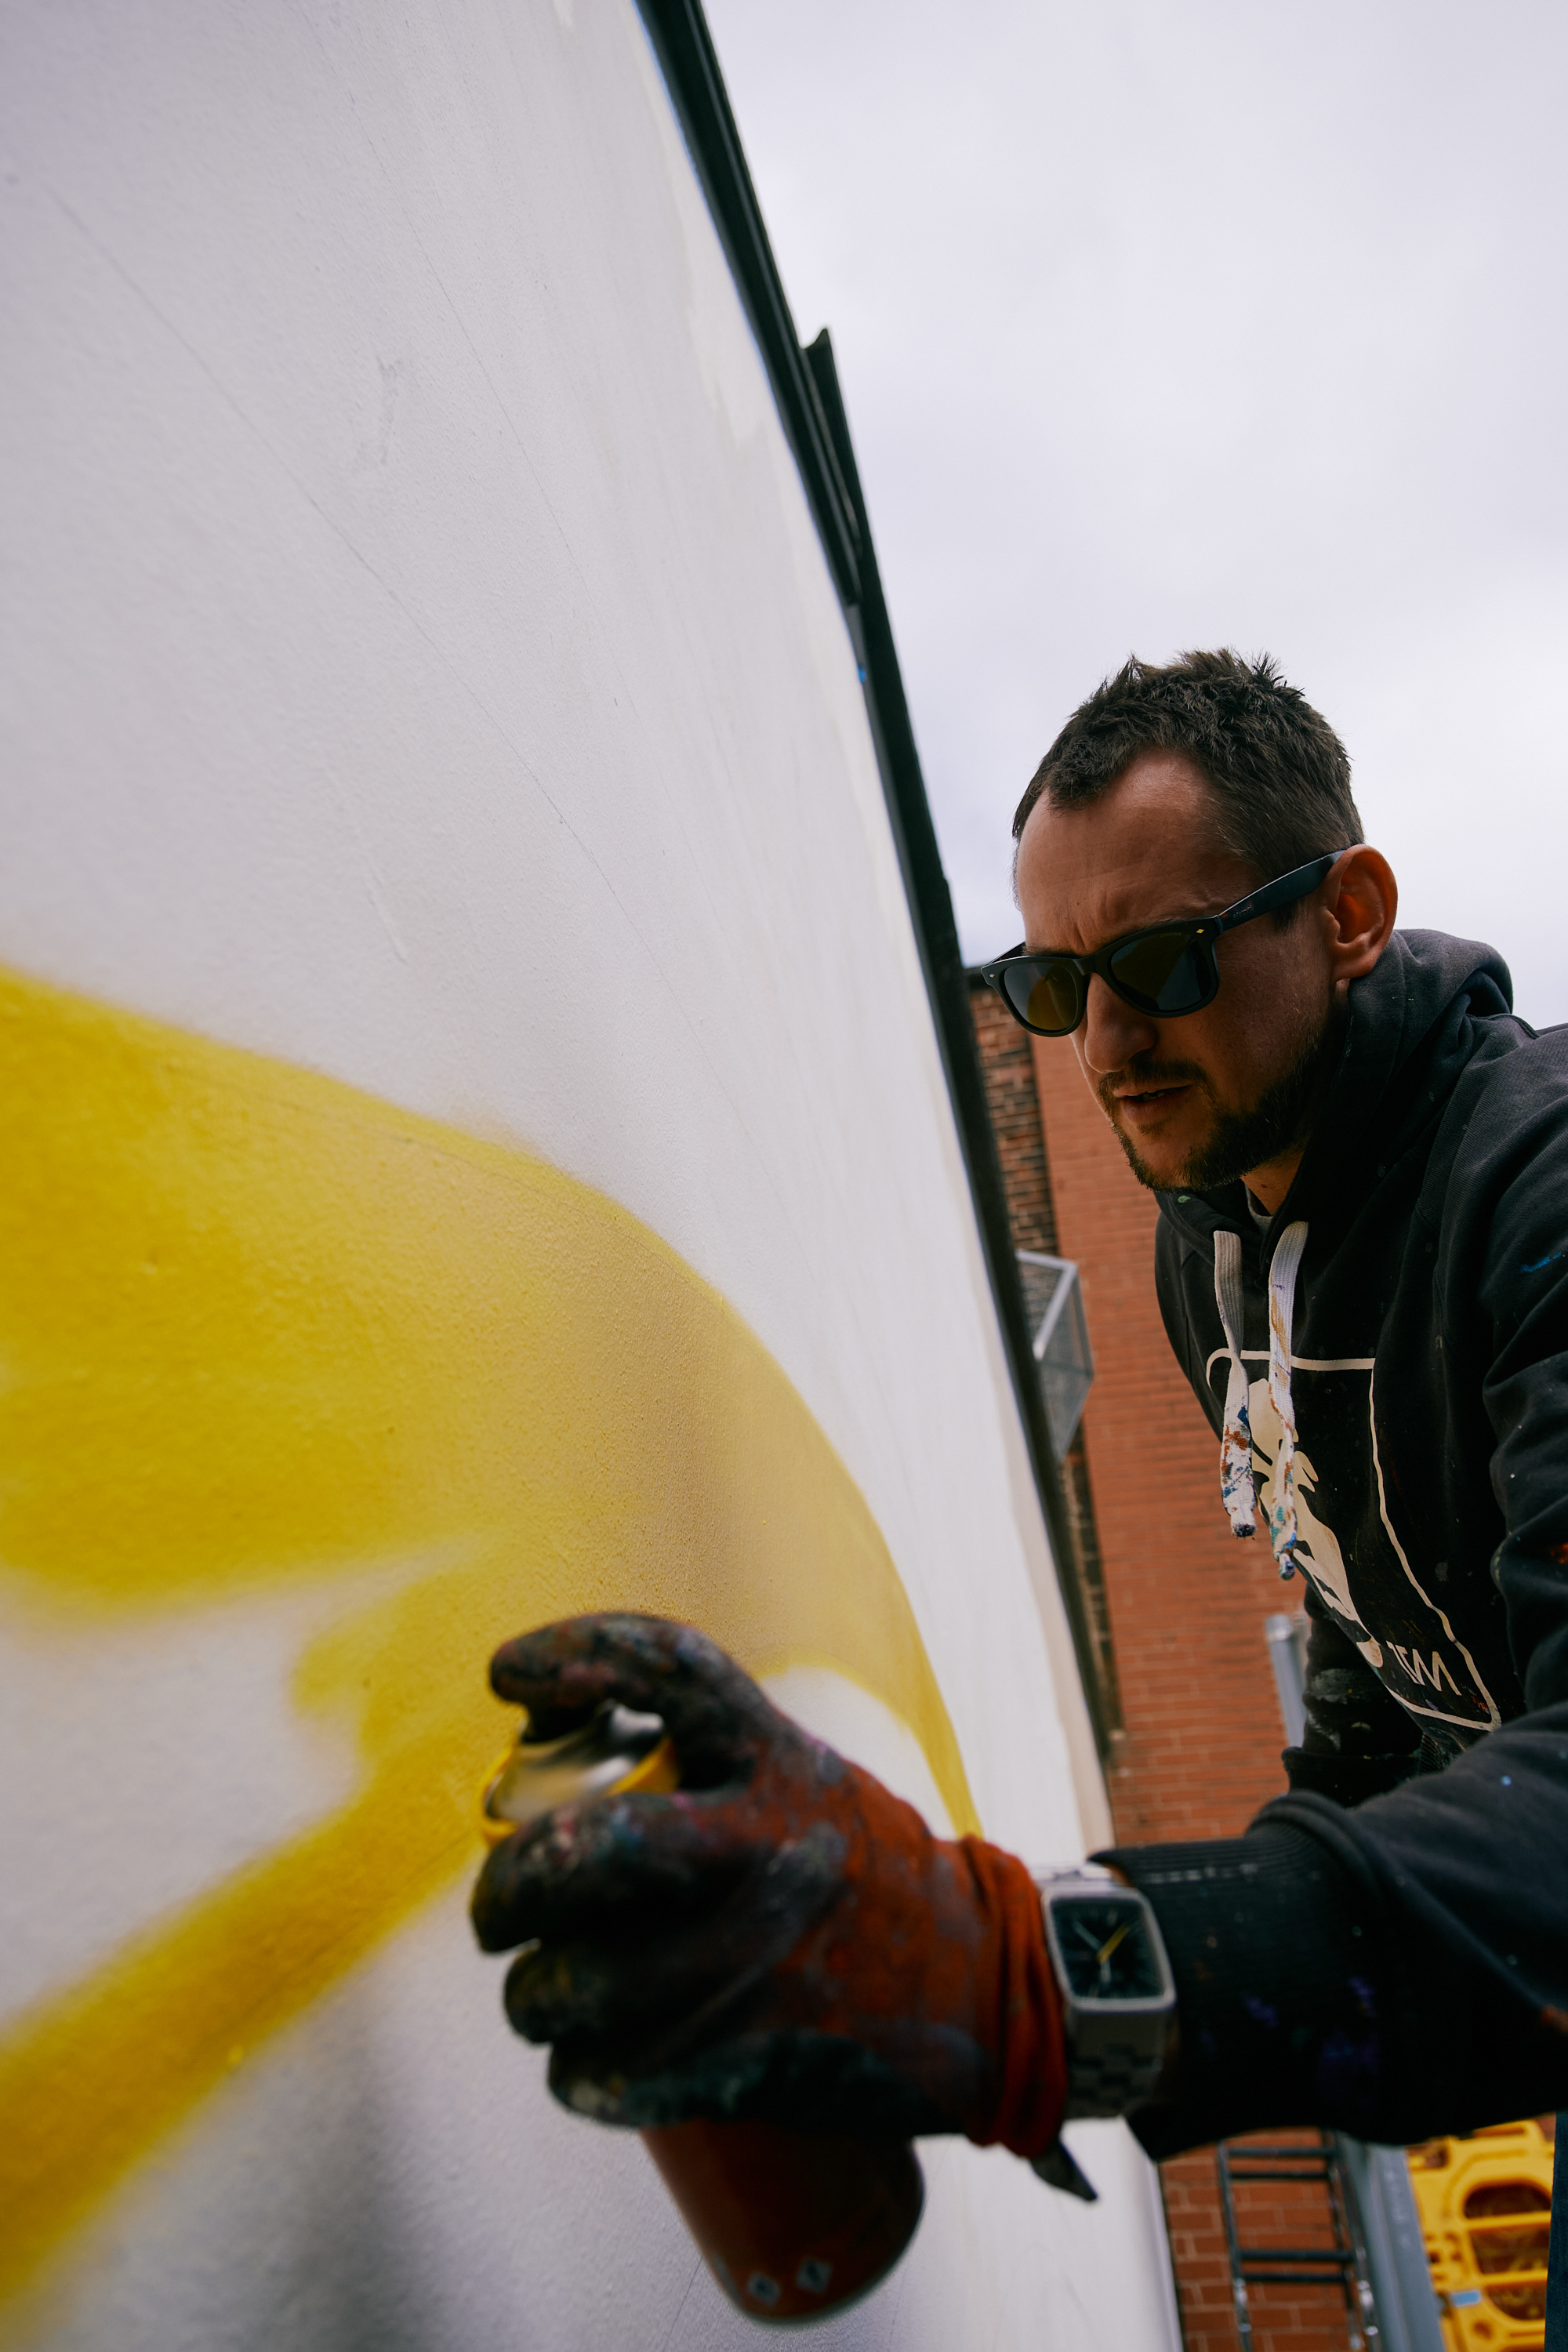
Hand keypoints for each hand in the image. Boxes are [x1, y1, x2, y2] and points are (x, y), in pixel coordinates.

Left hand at [471, 1614, 1065, 2154]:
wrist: (987, 1993)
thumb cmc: (869, 1874)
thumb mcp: (803, 1780)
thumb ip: (704, 1759)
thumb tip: (555, 1757)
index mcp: (779, 1763)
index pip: (670, 1668)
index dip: (577, 1652)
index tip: (508, 1673)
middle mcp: (765, 1849)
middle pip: (583, 1848)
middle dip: (507, 1885)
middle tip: (498, 1909)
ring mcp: (754, 1960)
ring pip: (572, 1983)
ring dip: (533, 1998)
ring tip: (545, 1996)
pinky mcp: (747, 2062)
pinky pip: (604, 2074)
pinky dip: (576, 2074)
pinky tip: (588, 2061)